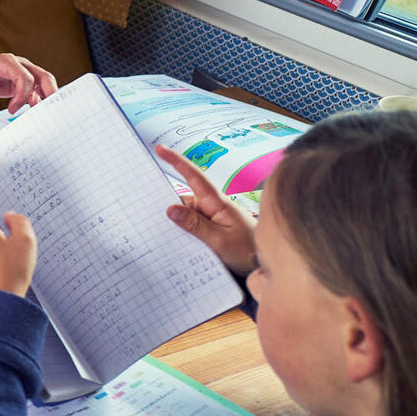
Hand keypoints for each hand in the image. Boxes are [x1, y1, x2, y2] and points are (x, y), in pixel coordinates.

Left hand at [0, 52, 57, 114]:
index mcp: (6, 62)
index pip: (24, 77)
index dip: (22, 95)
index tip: (11, 110)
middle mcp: (20, 65)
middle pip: (42, 76)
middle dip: (49, 93)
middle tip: (49, 111)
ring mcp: (24, 72)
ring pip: (44, 82)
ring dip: (48, 98)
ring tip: (47, 114)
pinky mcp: (25, 81)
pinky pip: (38, 90)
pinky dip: (41, 100)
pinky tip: (37, 112)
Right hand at [155, 145, 257, 274]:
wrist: (265, 267)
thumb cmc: (248, 251)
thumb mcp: (220, 241)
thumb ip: (195, 226)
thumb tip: (170, 209)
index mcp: (216, 203)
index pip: (194, 177)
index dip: (176, 161)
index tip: (160, 148)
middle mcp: (211, 206)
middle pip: (182, 199)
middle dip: (167, 205)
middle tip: (151, 214)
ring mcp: (209, 217)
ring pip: (183, 215)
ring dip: (175, 225)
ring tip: (171, 240)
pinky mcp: (208, 228)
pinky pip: (188, 226)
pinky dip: (180, 232)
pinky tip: (177, 245)